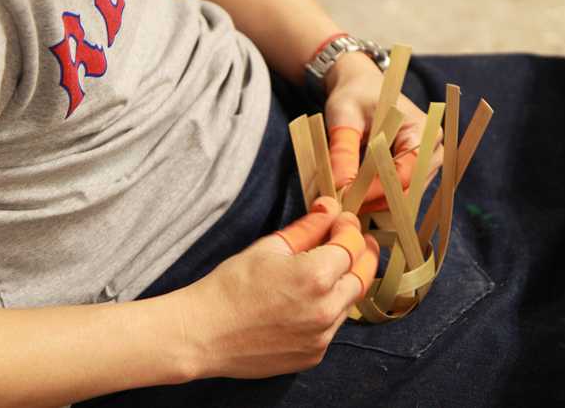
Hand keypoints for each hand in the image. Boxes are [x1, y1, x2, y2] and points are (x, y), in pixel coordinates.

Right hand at [178, 197, 378, 379]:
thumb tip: (329, 208)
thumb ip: (307, 228)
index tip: (342, 222)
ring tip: (322, 274)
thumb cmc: (230, 287)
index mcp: (315, 276)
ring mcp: (321, 337)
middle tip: (352, 243)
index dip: (349, 229)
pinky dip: (326, 312)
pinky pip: (331, 328)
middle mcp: (325, 309)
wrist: (203, 334)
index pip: (352, 246)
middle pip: (361, 276)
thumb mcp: (268, 248)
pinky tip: (305, 304)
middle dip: (360, 256)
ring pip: (348, 304)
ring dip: (342, 285)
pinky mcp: (313, 356)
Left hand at [322, 52, 443, 210]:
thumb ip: (343, 151)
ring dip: (376, 203)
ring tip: (346, 200)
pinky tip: (357, 196)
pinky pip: (400, 194)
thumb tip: (339, 188)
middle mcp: (432, 149)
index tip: (345, 196)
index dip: (376, 190)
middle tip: (341, 204)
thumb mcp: (343, 117)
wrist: (361, 88)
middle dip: (375, 201)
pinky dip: (378, 199)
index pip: (405, 172)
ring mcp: (427, 163)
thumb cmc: (355, 96)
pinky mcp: (416, 172)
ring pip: (405, 197)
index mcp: (422, 130)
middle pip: (409, 190)